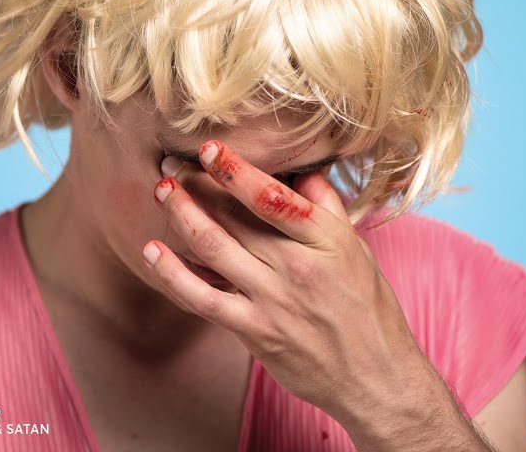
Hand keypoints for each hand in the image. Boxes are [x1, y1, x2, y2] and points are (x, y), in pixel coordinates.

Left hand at [143, 140, 475, 448]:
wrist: (374, 378)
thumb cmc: (368, 310)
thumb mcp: (357, 249)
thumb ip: (326, 206)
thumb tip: (300, 167)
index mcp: (325, 239)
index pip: (272, 195)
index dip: (236, 170)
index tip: (209, 148)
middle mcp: (297, 265)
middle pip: (236, 215)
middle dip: (198, 185)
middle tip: (171, 164)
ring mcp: (273, 299)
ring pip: (214, 247)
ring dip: (182, 215)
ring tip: (162, 191)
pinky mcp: (254, 330)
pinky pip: (202, 298)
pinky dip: (172, 273)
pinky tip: (152, 251)